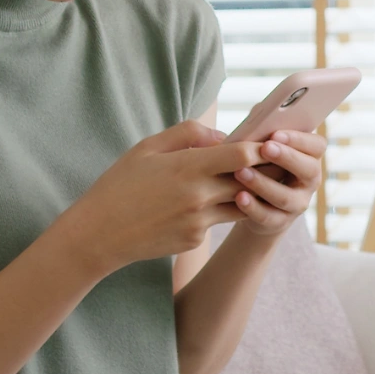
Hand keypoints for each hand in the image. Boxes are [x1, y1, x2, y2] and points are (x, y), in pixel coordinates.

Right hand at [62, 121, 265, 272]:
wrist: (99, 234)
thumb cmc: (120, 184)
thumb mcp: (147, 147)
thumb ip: (188, 134)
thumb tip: (222, 137)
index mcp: (188, 167)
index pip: (242, 156)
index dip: (260, 148)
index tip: (268, 142)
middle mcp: (199, 196)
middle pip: (251, 181)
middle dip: (264, 170)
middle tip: (275, 161)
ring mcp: (199, 221)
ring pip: (242, 204)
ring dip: (249, 193)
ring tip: (252, 180)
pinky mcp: (195, 240)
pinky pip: (218, 221)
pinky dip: (220, 210)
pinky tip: (211, 202)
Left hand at [228, 130, 325, 235]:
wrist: (256, 203)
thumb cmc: (260, 163)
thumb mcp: (263, 144)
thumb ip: (264, 128)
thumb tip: (259, 112)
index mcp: (310, 156)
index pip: (317, 146)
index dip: (300, 139)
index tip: (276, 133)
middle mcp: (309, 180)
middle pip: (308, 170)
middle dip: (286, 158)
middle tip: (265, 148)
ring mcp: (297, 203)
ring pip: (285, 196)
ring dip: (264, 183)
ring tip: (241, 172)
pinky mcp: (280, 222)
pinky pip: (269, 217)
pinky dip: (253, 207)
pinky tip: (239, 197)